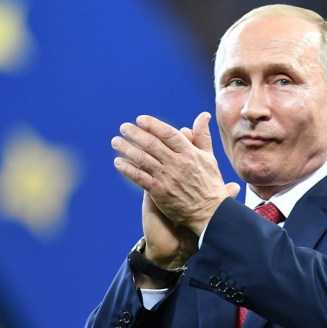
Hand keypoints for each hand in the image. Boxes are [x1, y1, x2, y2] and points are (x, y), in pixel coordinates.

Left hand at [112, 112, 238, 240]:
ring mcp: (167, 178)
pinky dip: (127, 169)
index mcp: (190, 153)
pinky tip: (118, 162)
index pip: (168, 134)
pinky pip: (139, 177)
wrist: (210, 212)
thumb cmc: (210, 184)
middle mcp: (177, 163)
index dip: (153, 125)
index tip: (140, 119)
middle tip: (123, 127)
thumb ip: (202, 136)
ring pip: (142, 159)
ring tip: (116, 142)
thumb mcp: (209, 158)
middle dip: (135, 134)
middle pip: (152, 144)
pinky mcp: (159, 192)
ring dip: (127, 149)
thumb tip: (203, 115)